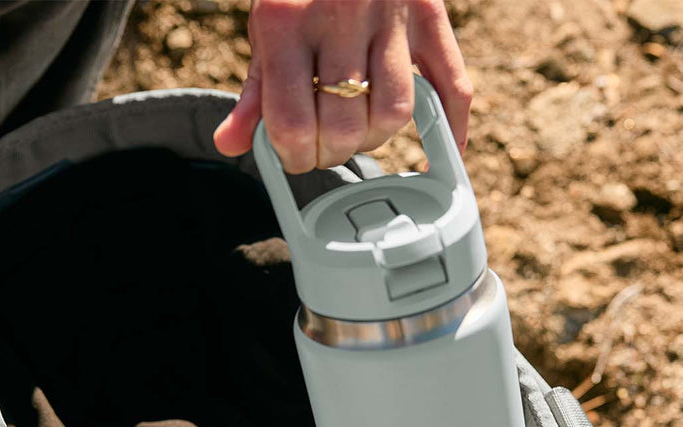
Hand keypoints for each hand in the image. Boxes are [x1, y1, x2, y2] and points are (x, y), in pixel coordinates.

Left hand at [213, 0, 471, 172]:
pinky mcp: (429, 15)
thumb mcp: (265, 29)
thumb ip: (254, 91)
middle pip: (344, 128)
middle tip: (324, 145)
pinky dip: (452, 125)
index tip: (295, 156)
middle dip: (331, 152)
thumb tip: (230, 144)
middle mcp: (341, 15)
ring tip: (359, 129)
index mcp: (286, 21)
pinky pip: (452, 83)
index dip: (294, 156)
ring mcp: (391, 15)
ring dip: (375, 138)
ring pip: (393, 114)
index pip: (293, 124)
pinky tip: (446, 151)